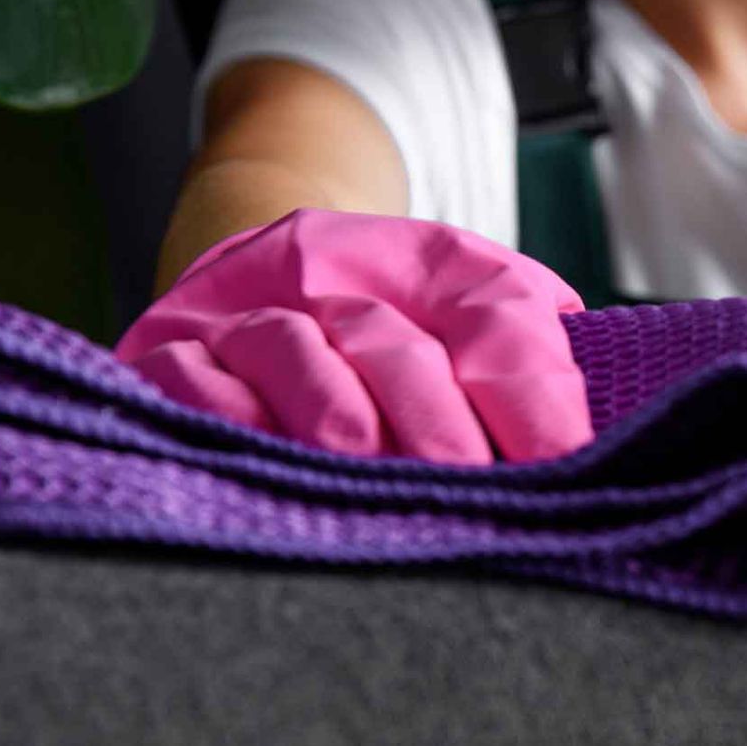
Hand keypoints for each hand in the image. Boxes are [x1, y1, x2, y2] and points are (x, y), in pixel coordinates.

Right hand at [115, 208, 592, 463]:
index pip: (492, 309)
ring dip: (335, 414)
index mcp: (424, 261)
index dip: (531, 385)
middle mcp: (331, 272)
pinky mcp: (165, 349)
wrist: (252, 264)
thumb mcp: (466, 311)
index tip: (567, 460)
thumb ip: (530, 355)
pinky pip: (191, 380)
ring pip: (290, 348)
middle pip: (389, 337)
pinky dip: (229, 418)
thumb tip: (581, 439)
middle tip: (470, 483)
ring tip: (369, 467)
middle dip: (435, 418)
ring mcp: (242, 310)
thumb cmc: (389, 320)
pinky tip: (266, 458)